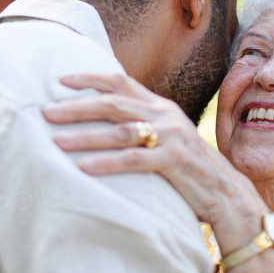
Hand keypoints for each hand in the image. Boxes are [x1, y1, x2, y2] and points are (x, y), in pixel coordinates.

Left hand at [42, 73, 264, 242]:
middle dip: (77, 107)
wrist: (227, 194)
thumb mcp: (166, 140)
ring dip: (84, 136)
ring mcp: (172, 137)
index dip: (90, 78)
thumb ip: (142, 128)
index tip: (60, 80)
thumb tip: (105, 124)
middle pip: (113, 103)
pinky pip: (134, 159)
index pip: (121, 82)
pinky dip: (106, 163)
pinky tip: (83, 168)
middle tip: (46, 112)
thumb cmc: (189, 171)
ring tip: (55, 140)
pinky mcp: (175, 161)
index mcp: (161, 107)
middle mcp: (166, 116)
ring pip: (120, 131)